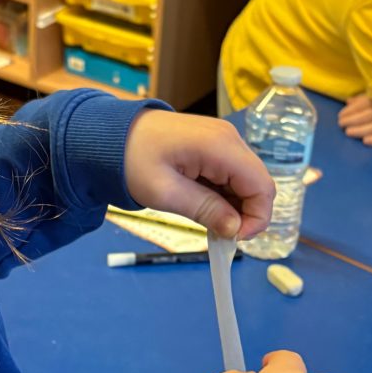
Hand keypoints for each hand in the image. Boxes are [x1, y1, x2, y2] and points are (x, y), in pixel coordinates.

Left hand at [124, 110, 273, 240]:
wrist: (109, 134)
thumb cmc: (131, 160)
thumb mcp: (165, 192)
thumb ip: (205, 210)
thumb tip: (235, 230)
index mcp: (221, 146)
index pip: (262, 186)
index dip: (256, 218)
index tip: (233, 238)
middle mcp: (229, 139)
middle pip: (258, 184)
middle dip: (246, 214)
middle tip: (218, 234)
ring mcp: (222, 140)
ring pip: (246, 181)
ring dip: (234, 206)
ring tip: (206, 220)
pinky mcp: (213, 145)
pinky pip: (231, 175)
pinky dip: (224, 195)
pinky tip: (203, 205)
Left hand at [338, 95, 371, 146]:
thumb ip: (365, 97)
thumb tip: (349, 101)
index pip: (365, 103)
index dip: (351, 110)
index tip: (340, 116)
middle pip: (369, 115)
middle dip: (353, 120)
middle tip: (341, 125)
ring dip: (361, 130)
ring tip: (349, 133)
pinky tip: (366, 141)